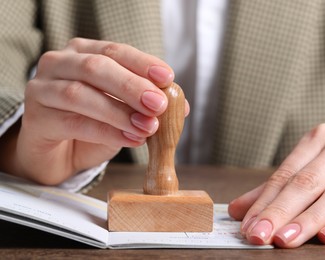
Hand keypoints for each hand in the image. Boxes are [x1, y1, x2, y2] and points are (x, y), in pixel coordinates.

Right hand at [5, 38, 187, 184]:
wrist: (59, 153)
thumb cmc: (92, 123)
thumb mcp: (124, 110)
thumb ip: (148, 105)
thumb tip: (181, 106)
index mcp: (83, 52)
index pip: (115, 51)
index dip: (142, 64)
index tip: (167, 78)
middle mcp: (59, 63)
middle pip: (97, 67)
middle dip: (132, 86)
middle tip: (158, 104)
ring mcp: (42, 89)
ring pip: (80, 94)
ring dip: (119, 111)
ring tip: (147, 127)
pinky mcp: (36, 118)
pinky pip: (73, 123)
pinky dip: (107, 132)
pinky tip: (130, 139)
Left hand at [228, 123, 324, 247]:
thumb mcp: (313, 162)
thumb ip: (278, 186)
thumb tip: (239, 210)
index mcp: (318, 138)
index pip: (286, 174)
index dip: (265, 202)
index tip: (248, 225)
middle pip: (307, 183)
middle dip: (280, 212)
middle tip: (260, 235)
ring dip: (309, 220)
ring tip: (286, 239)